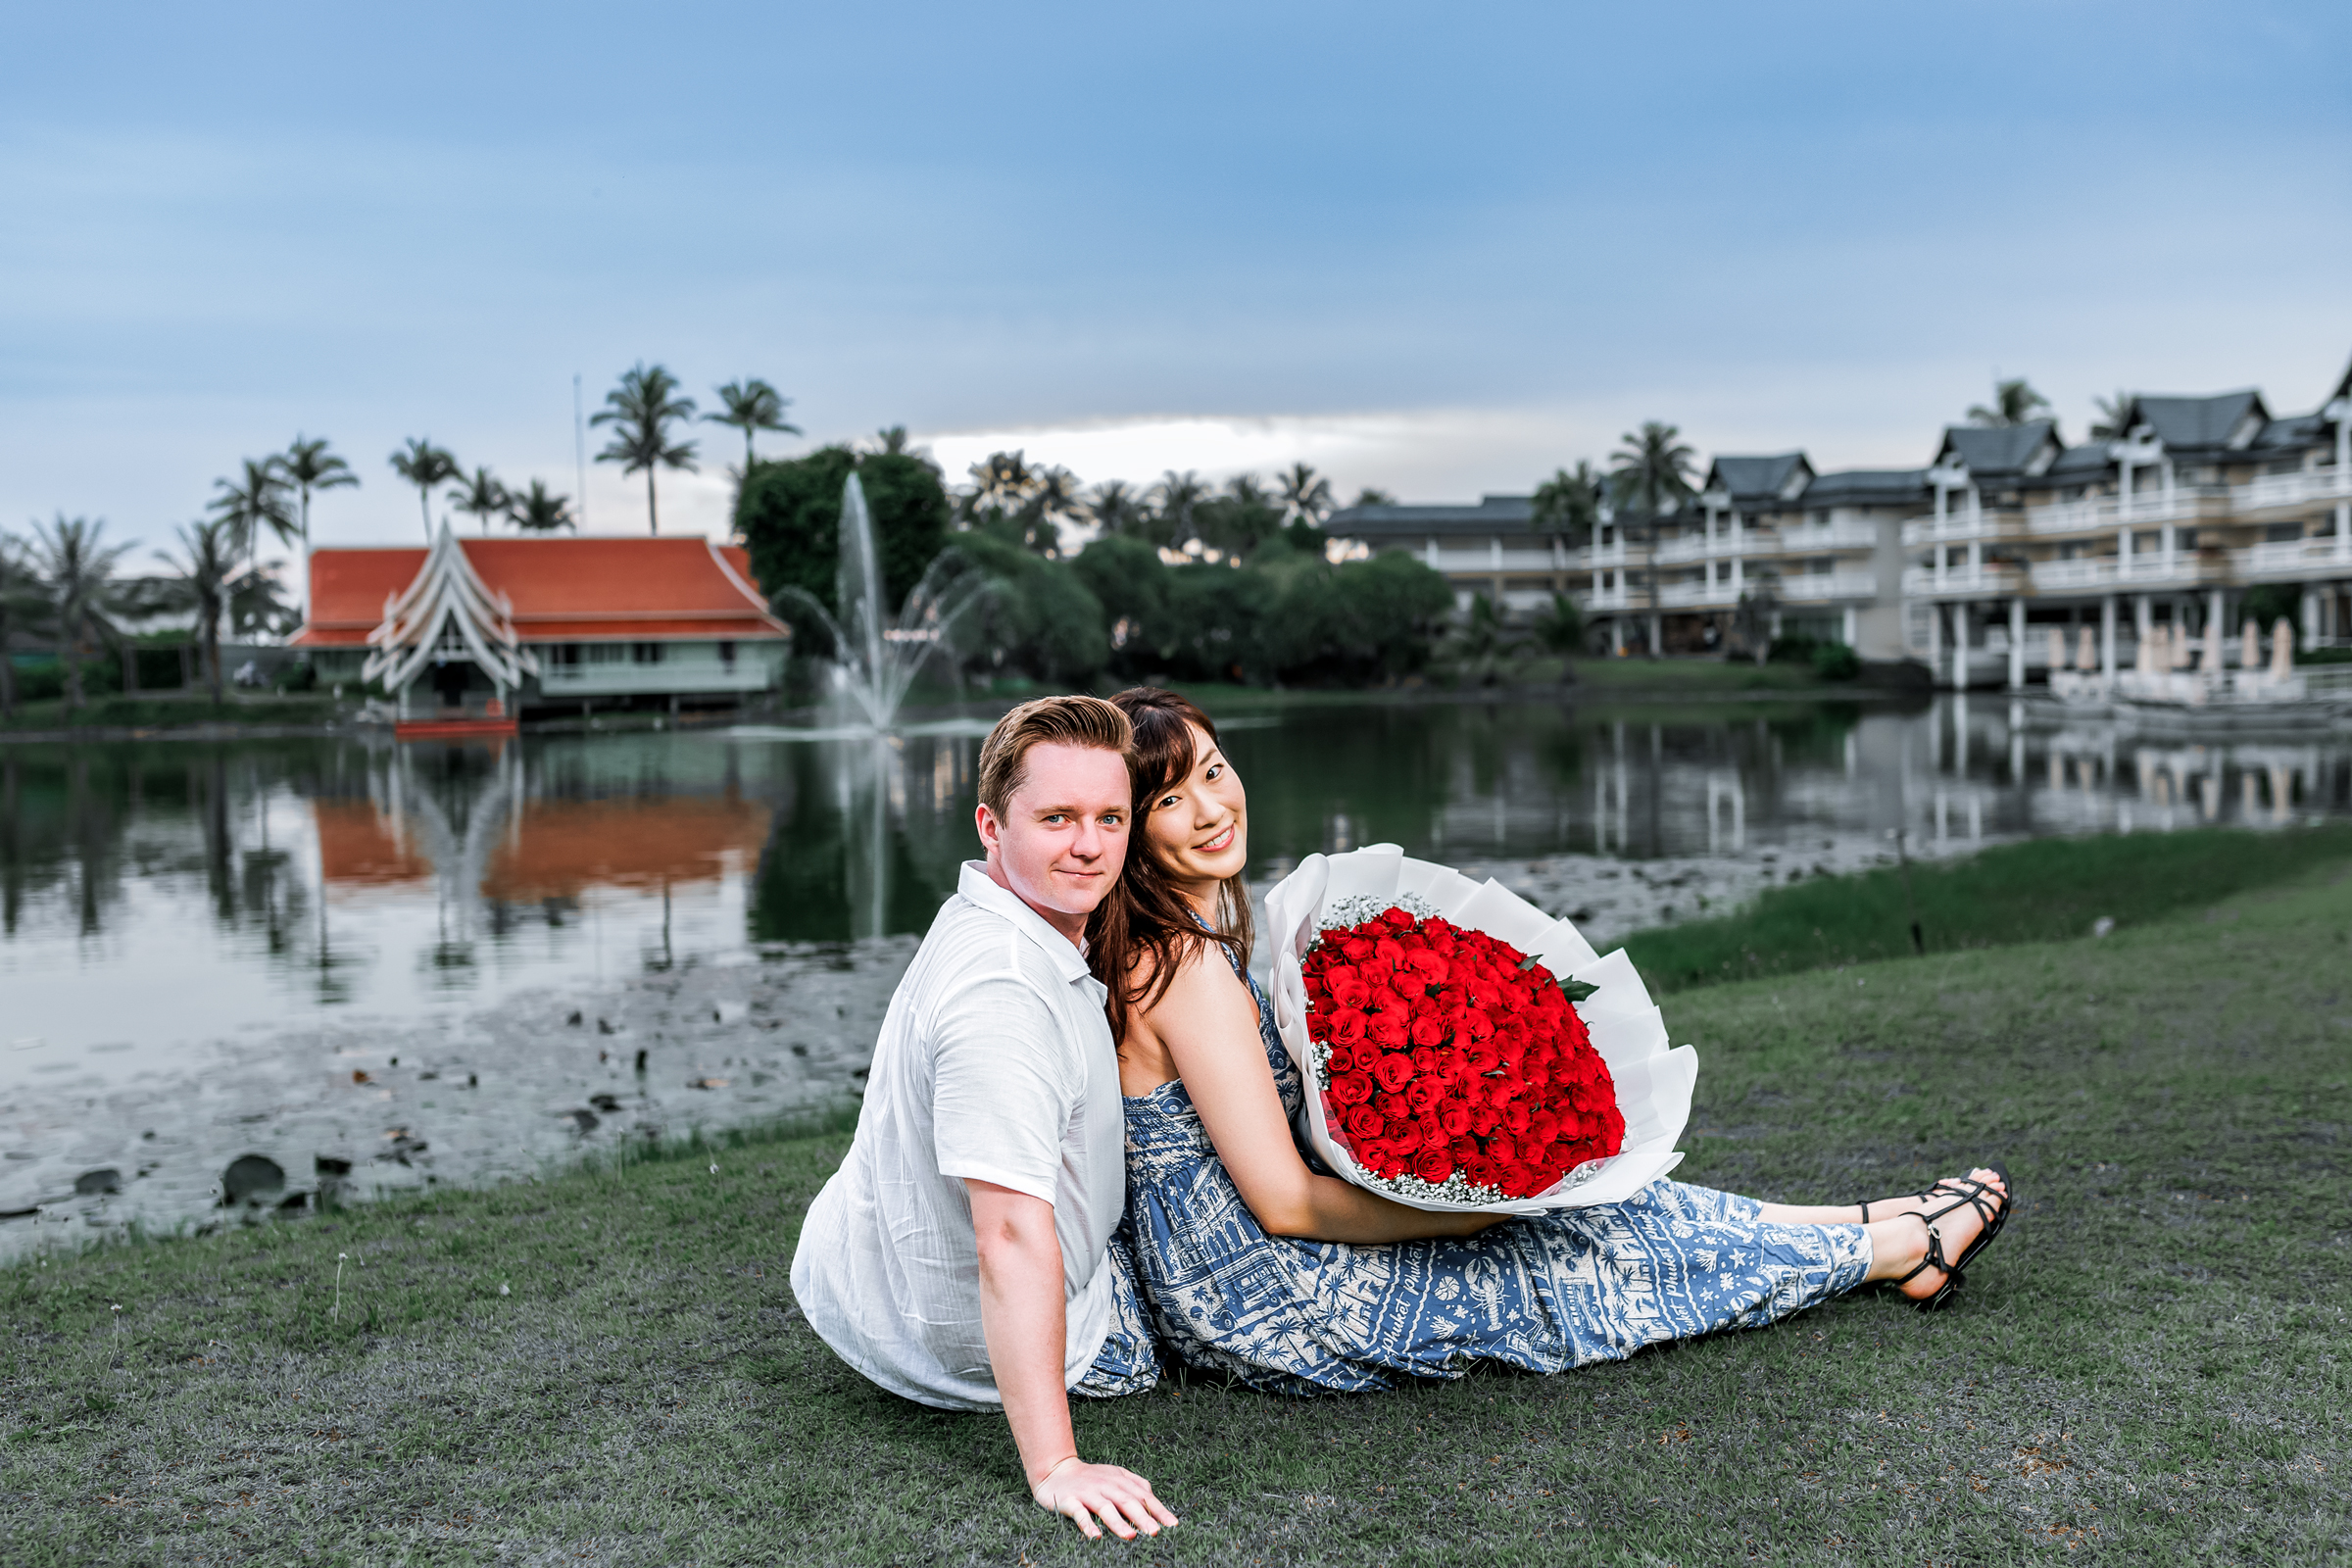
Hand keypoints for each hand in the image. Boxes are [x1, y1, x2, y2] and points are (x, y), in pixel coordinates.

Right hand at [1031, 1455, 1179, 1539]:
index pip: (1143, 1495)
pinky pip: (1079, 1513)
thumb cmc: (1090, 1477)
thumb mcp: (1115, 1476)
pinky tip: (1096, 1537)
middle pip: (1127, 1501)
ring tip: (1130, 1536)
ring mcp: (1087, 1493)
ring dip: (1118, 1522)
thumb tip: (1153, 1500)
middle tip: (1155, 1532)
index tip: (1172, 1524)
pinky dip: (1087, 1525)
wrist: (1055, 1470)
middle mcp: (1105, 1485)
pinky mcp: (1069, 1500)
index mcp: (1119, 1479)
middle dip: (1142, 1517)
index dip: (1158, 1509)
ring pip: (1105, 1507)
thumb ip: (1135, 1485)